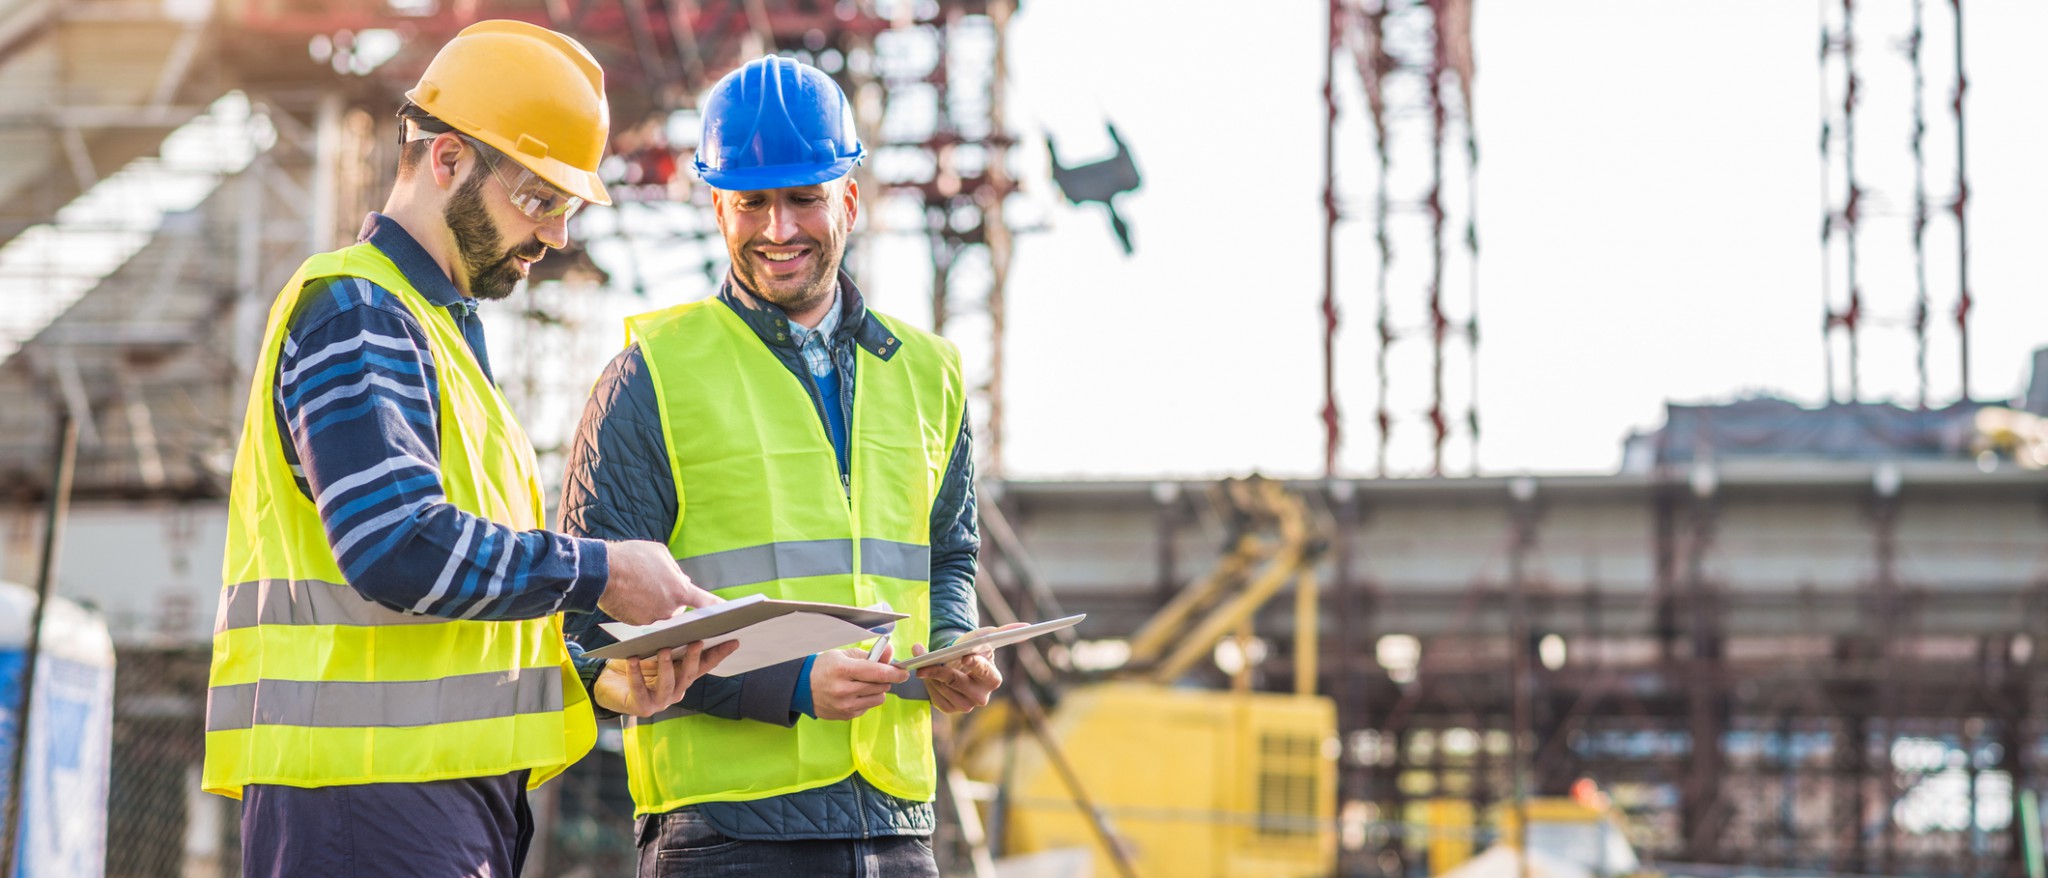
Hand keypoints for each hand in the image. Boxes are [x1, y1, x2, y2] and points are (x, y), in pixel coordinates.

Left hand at [592, 641, 739, 717]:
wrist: (610, 685)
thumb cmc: (637, 665)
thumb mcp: (657, 651)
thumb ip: (672, 642)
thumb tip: (687, 618)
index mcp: (683, 677)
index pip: (705, 665)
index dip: (719, 654)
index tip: (733, 641)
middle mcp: (676, 691)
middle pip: (689, 674)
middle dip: (693, 658)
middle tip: (696, 641)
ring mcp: (660, 701)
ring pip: (668, 684)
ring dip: (666, 667)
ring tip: (663, 650)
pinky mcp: (642, 706)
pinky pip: (639, 688)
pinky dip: (636, 673)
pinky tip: (633, 659)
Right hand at [599, 540, 719, 624]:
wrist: (602, 572)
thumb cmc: (632, 557)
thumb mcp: (660, 554)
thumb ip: (674, 570)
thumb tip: (679, 580)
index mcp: (680, 590)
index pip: (706, 603)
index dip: (718, 608)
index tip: (729, 613)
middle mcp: (669, 609)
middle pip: (678, 608)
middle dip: (672, 598)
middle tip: (656, 584)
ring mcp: (653, 620)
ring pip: (660, 614)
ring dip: (654, 603)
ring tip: (638, 587)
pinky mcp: (637, 625)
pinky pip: (644, 619)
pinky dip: (640, 610)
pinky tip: (630, 596)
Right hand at [809, 642, 909, 720]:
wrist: (803, 687)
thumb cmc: (825, 667)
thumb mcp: (845, 654)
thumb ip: (870, 655)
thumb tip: (891, 653)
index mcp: (843, 670)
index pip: (876, 672)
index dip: (894, 672)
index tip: (904, 672)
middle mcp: (843, 690)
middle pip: (880, 686)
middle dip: (884, 678)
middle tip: (879, 673)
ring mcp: (844, 705)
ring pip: (878, 698)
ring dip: (877, 690)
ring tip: (864, 683)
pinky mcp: (846, 716)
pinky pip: (869, 707)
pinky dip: (867, 699)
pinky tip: (855, 693)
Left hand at [914, 623, 1027, 714]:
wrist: (956, 663)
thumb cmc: (972, 649)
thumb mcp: (984, 638)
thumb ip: (1004, 631)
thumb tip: (1026, 625)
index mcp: (993, 679)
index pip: (985, 672)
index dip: (975, 664)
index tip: (965, 656)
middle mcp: (982, 697)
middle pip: (958, 682)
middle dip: (940, 668)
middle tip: (925, 657)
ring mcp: (965, 705)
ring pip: (943, 688)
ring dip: (930, 673)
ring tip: (922, 659)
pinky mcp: (950, 708)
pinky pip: (935, 697)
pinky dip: (927, 683)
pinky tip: (927, 673)